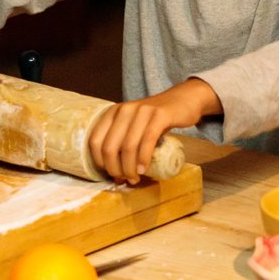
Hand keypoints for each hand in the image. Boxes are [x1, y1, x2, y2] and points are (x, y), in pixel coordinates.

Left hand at [88, 78, 217, 184]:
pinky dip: (144, 159)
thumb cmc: (156, 118)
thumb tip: (117, 175)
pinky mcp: (160, 115)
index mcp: (113, 112)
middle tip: (126, 179)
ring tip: (136, 177)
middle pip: (110, 147)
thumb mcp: (134, 125)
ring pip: (128, 147)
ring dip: (130, 168)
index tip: (112, 173)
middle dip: (115, 169)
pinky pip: (147, 140)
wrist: (183, 100)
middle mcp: (124, 109)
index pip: (95, 141)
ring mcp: (142, 110)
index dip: (100, 162)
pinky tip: (144, 169)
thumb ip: (124, 143)